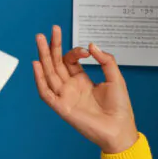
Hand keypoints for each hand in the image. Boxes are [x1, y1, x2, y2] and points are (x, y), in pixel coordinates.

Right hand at [32, 26, 138, 153]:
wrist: (120, 128)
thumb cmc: (119, 107)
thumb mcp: (115, 78)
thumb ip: (105, 60)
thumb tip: (91, 45)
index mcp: (82, 80)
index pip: (70, 61)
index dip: (75, 52)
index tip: (86, 50)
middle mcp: (71, 87)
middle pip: (56, 63)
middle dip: (52, 46)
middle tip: (51, 30)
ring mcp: (65, 96)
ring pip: (49, 73)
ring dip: (43, 56)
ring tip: (40, 38)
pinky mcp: (62, 107)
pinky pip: (46, 93)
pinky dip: (39, 79)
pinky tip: (37, 64)